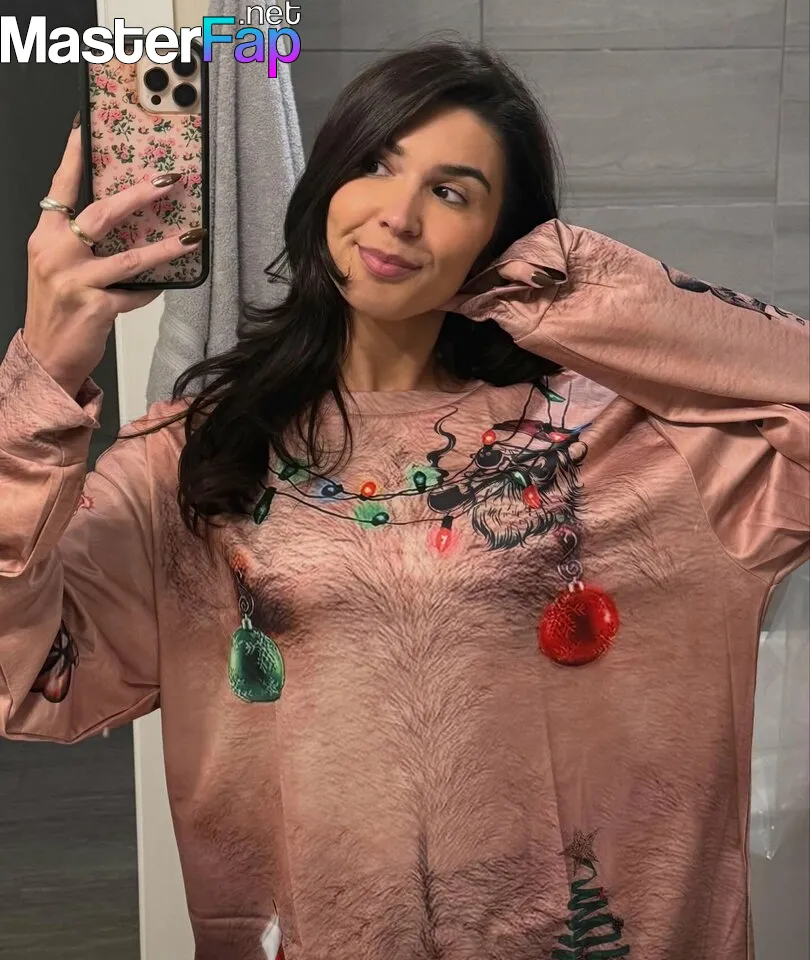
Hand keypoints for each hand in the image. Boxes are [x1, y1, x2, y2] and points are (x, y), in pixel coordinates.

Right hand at [22, 119, 206, 399]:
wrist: (46, 357)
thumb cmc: (56, 310)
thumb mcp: (56, 269)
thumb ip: (78, 244)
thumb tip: (124, 223)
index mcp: (45, 239)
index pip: (59, 190)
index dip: (72, 158)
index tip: (84, 130)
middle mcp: (56, 255)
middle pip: (102, 214)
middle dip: (139, 194)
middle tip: (168, 180)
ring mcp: (75, 281)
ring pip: (130, 258)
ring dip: (166, 247)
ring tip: (192, 237)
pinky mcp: (95, 307)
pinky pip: (134, 294)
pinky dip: (149, 291)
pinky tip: (161, 288)